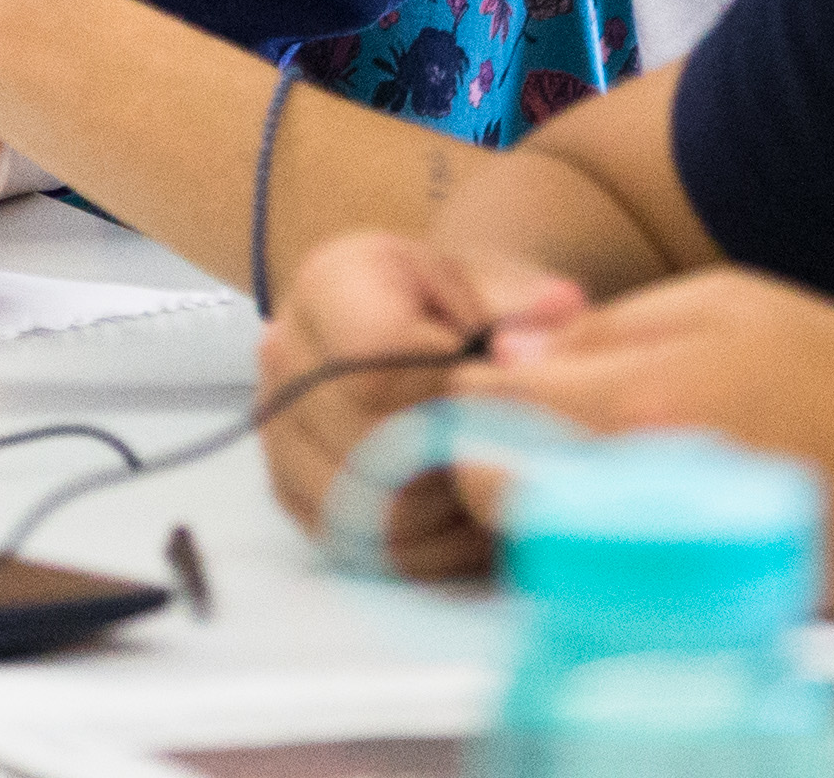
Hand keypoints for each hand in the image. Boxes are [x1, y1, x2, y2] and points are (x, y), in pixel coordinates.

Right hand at [259, 226, 587, 576]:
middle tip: (511, 457)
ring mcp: (277, 426)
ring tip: (489, 488)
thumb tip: (556, 317)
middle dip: (454, 460)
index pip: (377, 360)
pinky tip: (464, 522)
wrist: (418, 326)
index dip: (451, 394)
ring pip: (362, 506)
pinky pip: (355, 546)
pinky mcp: (287, 487)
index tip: (502, 397)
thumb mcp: (500, 284)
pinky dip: (422, 551)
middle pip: (369, 442)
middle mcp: (284, 352)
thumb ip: (529, 303)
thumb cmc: (464, 308)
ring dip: (442, 515)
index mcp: (331, 282)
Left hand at [472, 266, 833, 604]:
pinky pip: (588, 573)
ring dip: (524, 495)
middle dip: (481, 449)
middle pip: (488, 488)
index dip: (472, 382)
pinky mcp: (683, 601)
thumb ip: (607, 326)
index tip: (488, 369)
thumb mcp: (723, 301)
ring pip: (530, 538)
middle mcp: (639, 489)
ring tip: (567, 453)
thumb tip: (514, 355)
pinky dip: (577, 538)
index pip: (491, 404)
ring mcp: (660, 558)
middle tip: (516, 419)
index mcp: (643, 401)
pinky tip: (614, 500)